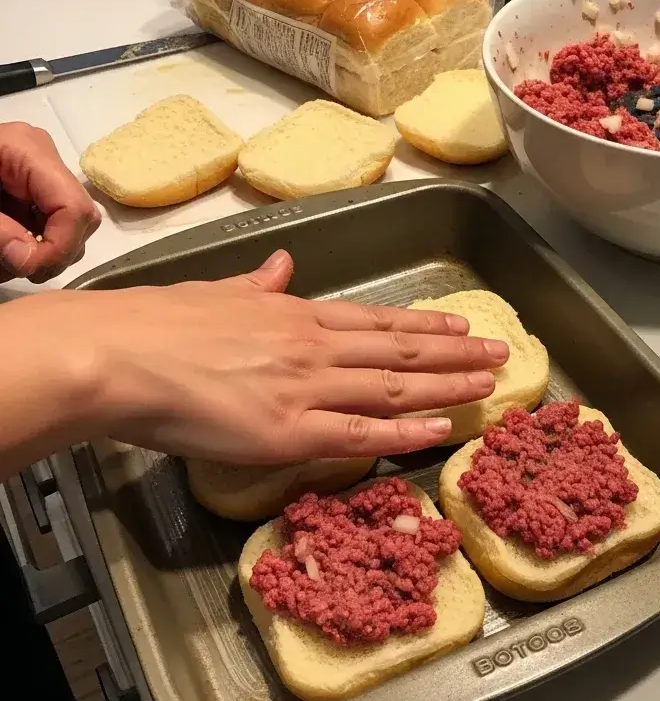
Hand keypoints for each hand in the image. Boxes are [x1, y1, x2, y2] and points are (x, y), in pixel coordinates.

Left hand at [0, 122, 99, 283]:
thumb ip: (0, 229)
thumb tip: (28, 261)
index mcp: (31, 152)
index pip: (76, 208)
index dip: (60, 247)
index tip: (27, 268)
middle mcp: (44, 160)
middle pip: (80, 218)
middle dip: (55, 252)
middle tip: (17, 268)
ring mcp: (38, 173)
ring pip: (70, 225)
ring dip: (43, 253)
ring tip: (5, 261)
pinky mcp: (27, 186)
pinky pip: (47, 221)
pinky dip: (32, 244)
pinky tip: (7, 249)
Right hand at [31, 250, 508, 462]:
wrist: (117, 353)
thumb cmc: (156, 323)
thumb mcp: (217, 291)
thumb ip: (258, 285)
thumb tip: (282, 267)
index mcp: (295, 314)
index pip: (376, 321)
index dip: (423, 327)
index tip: (459, 326)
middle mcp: (314, 346)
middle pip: (400, 351)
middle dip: (455, 353)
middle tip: (500, 353)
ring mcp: (307, 387)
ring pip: (394, 388)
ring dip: (448, 385)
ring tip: (490, 383)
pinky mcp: (290, 430)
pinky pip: (362, 434)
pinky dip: (406, 433)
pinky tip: (442, 429)